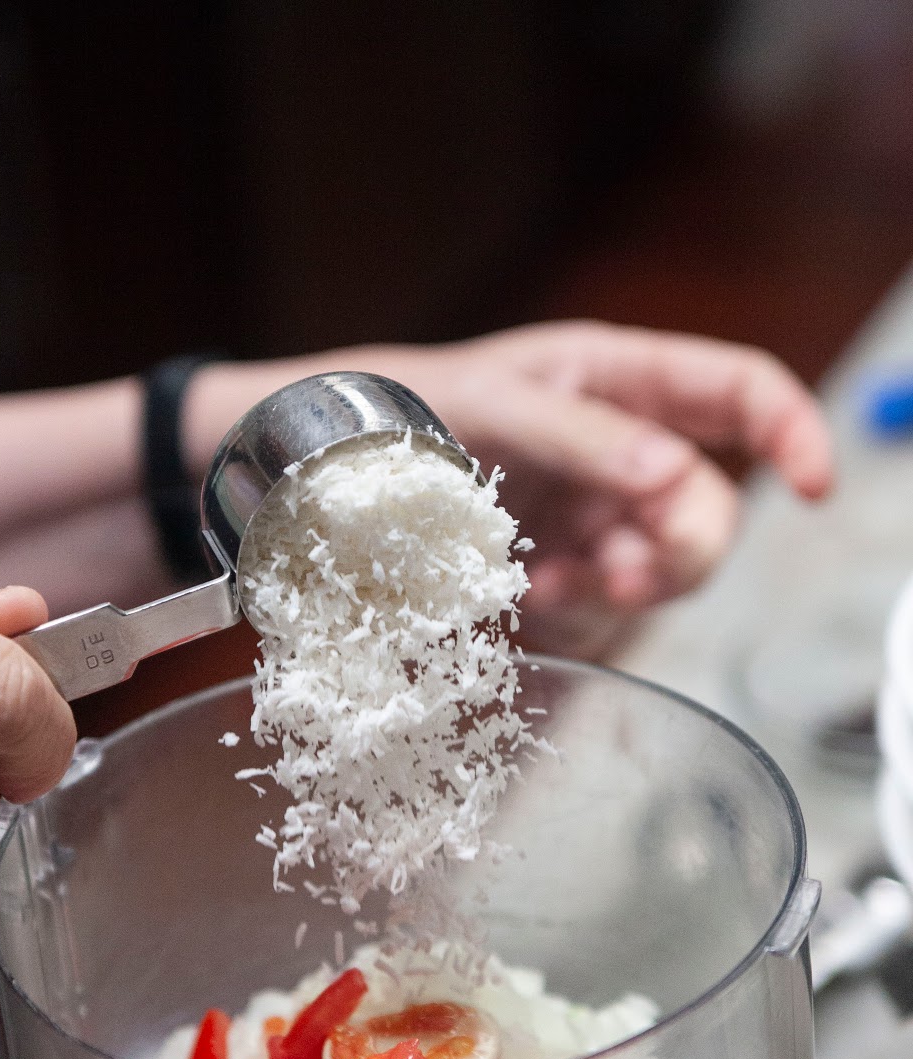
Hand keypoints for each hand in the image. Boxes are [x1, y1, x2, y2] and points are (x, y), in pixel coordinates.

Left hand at [187, 322, 833, 659]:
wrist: (317, 468)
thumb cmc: (397, 404)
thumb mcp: (487, 403)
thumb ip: (583, 437)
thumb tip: (673, 475)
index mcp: (616, 378)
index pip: (739, 393)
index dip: (792, 431)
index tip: (814, 486)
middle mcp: (616, 446)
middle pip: (711, 499)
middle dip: (685, 541)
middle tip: (627, 565)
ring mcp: (588, 508)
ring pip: (664, 561)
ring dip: (631, 585)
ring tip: (565, 583)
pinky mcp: (554, 562)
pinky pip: (601, 601)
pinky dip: (575, 608)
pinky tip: (526, 594)